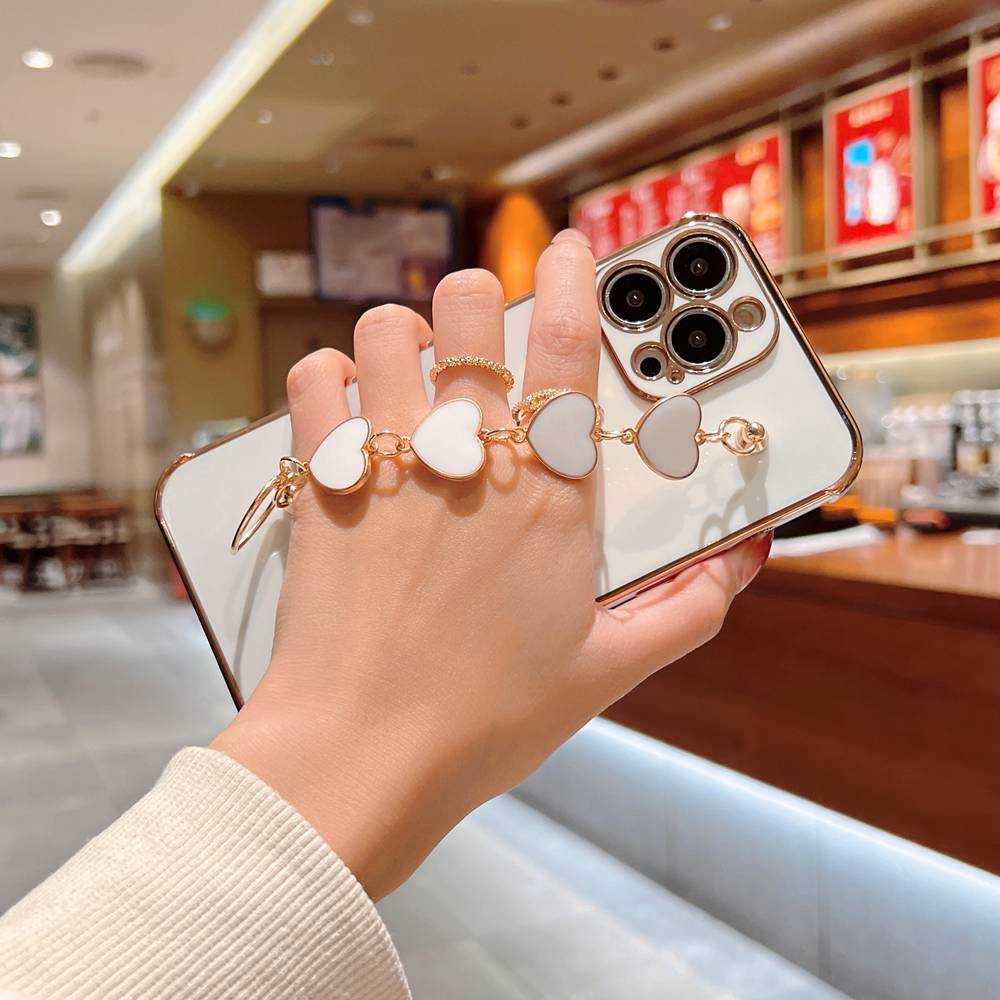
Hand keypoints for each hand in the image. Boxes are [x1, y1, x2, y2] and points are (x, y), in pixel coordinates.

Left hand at [212, 230, 770, 899]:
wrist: (364, 755)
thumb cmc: (485, 716)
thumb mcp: (609, 668)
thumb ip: (689, 607)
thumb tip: (745, 562)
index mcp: (546, 495)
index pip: (566, 345)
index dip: (575, 279)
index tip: (574, 249)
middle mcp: (466, 459)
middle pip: (466, 309)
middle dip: (478, 302)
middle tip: (485, 338)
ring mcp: (387, 464)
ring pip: (385, 328)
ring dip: (403, 334)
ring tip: (414, 373)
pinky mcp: (322, 486)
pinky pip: (313, 382)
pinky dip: (329, 375)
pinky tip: (349, 401)